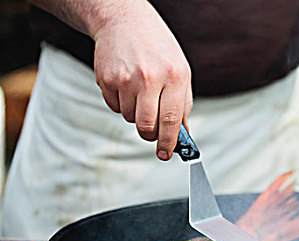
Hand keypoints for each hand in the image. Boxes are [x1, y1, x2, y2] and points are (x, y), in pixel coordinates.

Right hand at [92, 0, 192, 160]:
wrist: (125, 20)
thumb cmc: (157, 47)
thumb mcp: (180, 71)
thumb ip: (183, 104)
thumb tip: (181, 135)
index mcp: (175, 76)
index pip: (172, 121)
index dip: (169, 143)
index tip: (166, 154)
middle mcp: (150, 78)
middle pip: (147, 126)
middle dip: (150, 134)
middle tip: (152, 130)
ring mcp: (126, 79)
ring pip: (129, 118)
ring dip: (136, 114)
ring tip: (140, 92)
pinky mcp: (106, 79)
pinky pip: (114, 107)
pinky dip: (122, 103)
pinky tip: (127, 84)